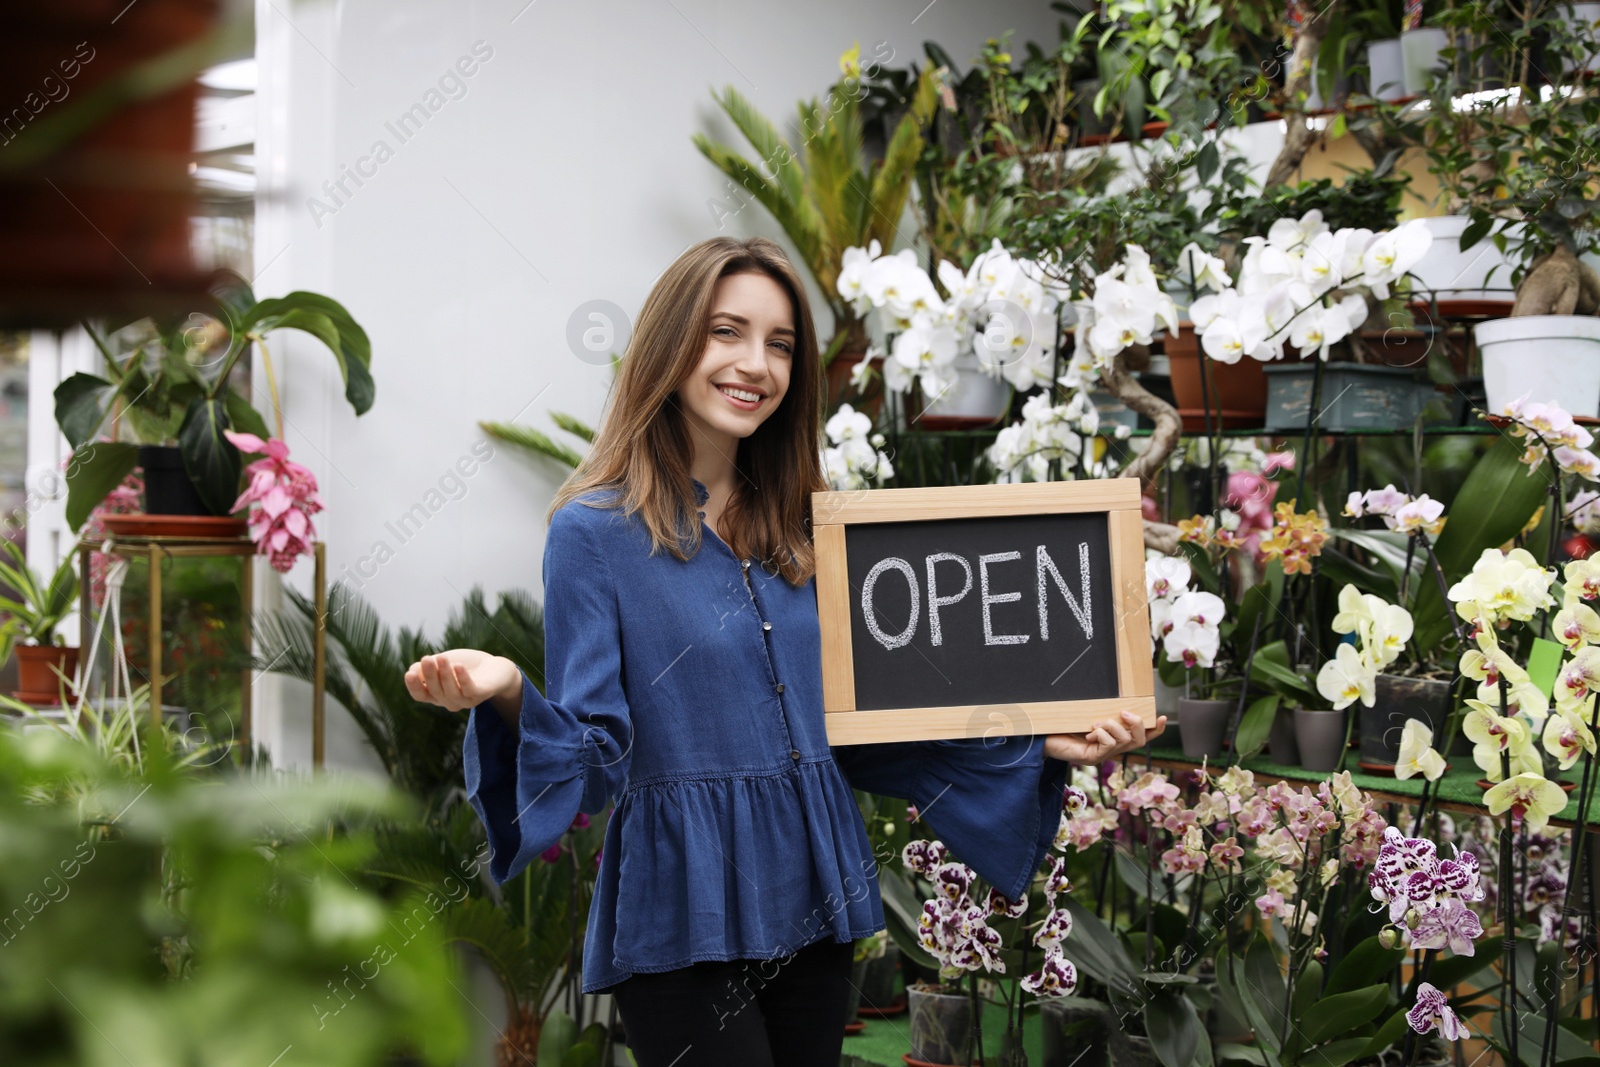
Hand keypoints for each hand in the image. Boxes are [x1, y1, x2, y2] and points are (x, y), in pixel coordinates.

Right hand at [403, 649, 519, 712]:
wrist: (494, 667)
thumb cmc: (465, 665)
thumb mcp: (443, 663)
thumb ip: (427, 667)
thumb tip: (413, 670)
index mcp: (437, 695)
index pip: (421, 695)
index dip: (414, 687)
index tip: (409, 673)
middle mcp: (449, 701)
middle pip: (435, 692)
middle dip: (430, 675)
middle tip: (426, 658)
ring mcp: (465, 701)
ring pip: (451, 691)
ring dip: (445, 674)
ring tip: (441, 658)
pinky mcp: (480, 695)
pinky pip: (470, 690)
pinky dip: (463, 678)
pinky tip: (458, 666)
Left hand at [1043, 710, 1166, 763]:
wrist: (1041, 736)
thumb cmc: (1063, 723)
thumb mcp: (1087, 713)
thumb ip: (1103, 710)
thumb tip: (1118, 699)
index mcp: (1113, 737)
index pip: (1141, 736)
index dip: (1155, 729)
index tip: (1162, 716)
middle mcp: (1111, 748)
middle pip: (1139, 741)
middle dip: (1137, 724)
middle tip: (1124, 712)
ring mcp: (1103, 755)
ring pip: (1124, 742)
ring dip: (1113, 727)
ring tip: (1096, 723)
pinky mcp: (1092, 759)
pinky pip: (1108, 746)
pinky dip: (1101, 734)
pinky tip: (1089, 733)